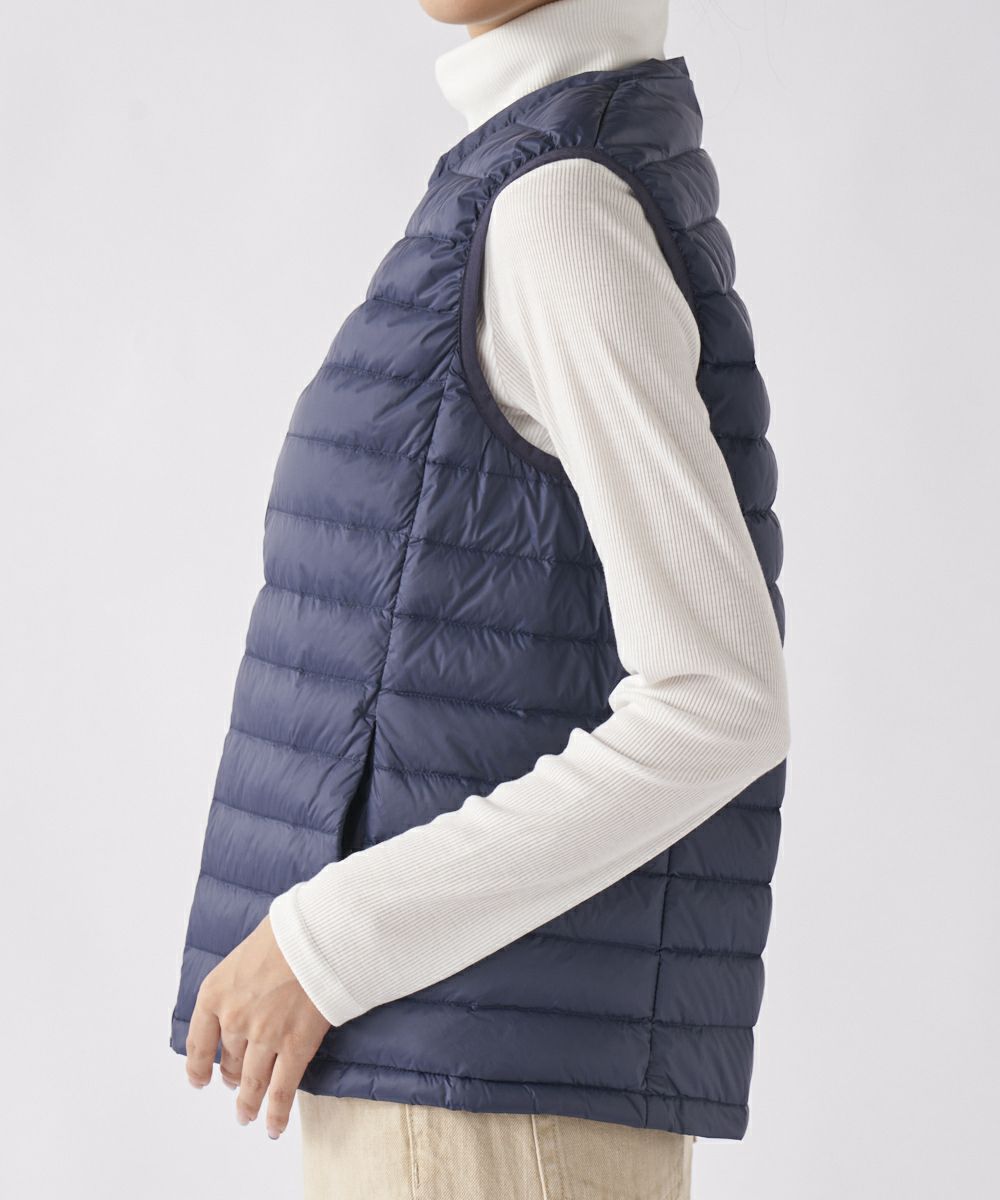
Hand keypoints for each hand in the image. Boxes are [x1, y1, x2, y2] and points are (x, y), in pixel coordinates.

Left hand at [185, 914, 330, 1139]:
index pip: (199, 1041)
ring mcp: (264, 1036)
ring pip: (253, 1080)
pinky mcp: (295, 1046)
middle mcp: (234, 1019)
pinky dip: (276, 1113)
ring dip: (249, 1102)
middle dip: (233, 1077)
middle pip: (231, 1060)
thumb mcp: (247, 951)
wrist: (319, 934)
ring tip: (247, 1116)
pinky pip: (282, 1088)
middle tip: (237, 1088)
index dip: (198, 1066)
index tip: (199, 1079)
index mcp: (215, 993)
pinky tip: (272, 1127)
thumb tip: (249, 989)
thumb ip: (241, 979)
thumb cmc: (288, 932)